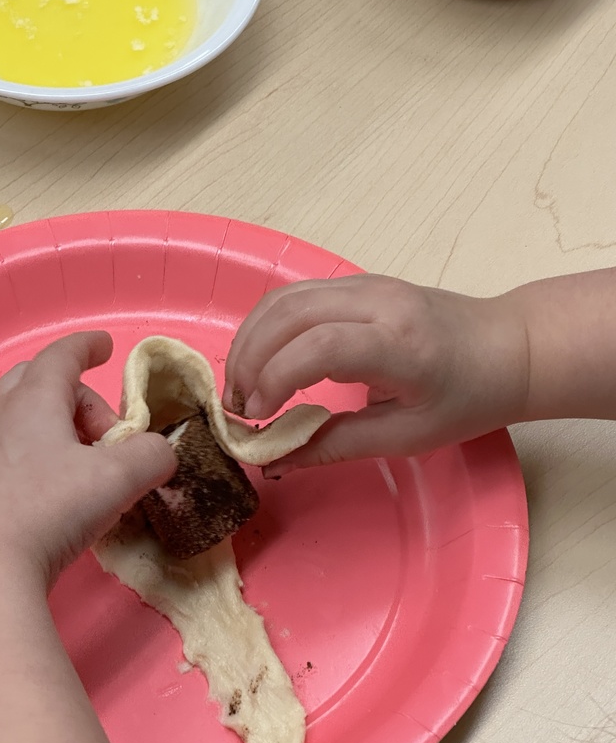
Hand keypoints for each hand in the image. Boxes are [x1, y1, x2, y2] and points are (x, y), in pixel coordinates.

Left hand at [0, 331, 169, 742]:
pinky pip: (12, 452)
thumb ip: (153, 455)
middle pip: (35, 382)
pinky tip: (59, 493)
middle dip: (75, 395)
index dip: (88, 346)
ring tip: (86, 465)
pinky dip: (41, 456)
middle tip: (104, 429)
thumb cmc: (51, 508)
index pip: (62, 356)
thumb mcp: (119, 478)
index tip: (106, 346)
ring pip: (21, 419)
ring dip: (58, 429)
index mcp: (34, 399)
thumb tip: (163, 453)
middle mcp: (1, 416)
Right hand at [223, 275, 528, 469]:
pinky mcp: (357, 281)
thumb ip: (335, 446)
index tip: (256, 417)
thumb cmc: (467, 398)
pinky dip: (267, 325)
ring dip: (250, 339)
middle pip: (289, 314)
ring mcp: (366, 284)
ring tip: (240, 386)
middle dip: (249, 360)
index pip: (318, 346)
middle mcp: (379, 302)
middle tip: (235, 407)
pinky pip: (296, 294)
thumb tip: (274, 461)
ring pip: (284, 298)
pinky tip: (260, 358)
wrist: (508, 347)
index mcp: (400, 344)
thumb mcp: (406, 437)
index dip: (275, 379)